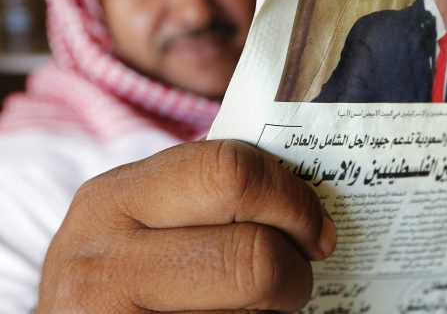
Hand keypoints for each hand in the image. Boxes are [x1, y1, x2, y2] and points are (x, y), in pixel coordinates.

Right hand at [37, 139, 335, 312]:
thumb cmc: (120, 267)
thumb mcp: (142, 216)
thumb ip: (206, 195)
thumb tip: (304, 194)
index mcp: (114, 199)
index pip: (232, 175)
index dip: (293, 201)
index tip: (316, 227)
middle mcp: (103, 262)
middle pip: (254, 255)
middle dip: (294, 266)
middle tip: (301, 270)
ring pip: (251, 307)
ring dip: (276, 306)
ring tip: (262, 301)